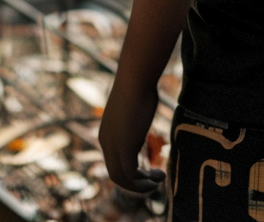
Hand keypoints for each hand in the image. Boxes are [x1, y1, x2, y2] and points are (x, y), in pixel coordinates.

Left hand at [99, 78, 165, 194]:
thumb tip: (145, 111)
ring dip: (140, 185)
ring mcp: (113, 145)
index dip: (130, 171)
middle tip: (154, 179)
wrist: (136, 78)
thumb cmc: (138, 85)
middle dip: (134, 182)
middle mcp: (105, 141)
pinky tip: (158, 175)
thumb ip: (135, 118)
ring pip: (121, 178)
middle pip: (115, 174)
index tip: (148, 169)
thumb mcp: (134, 107)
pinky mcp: (124, 147)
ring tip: (159, 179)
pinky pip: (132, 174)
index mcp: (105, 133)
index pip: (113, 162)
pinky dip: (144, 181)